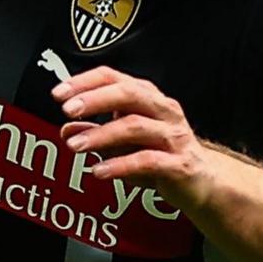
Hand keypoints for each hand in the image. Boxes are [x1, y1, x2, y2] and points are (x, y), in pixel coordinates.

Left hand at [56, 67, 209, 200]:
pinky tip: (99, 171)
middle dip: (95, 100)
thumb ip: (96, 133)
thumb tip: (67, 129)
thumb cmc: (164, 156)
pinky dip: (120, 165)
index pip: (114, 78)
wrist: (204, 183)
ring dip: (101, 135)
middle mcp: (163, 111)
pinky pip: (147, 161)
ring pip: (135, 126)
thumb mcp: (124, 143)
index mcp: (149, 98)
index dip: (85, 82)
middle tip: (67, 110)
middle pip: (129, 94)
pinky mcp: (179, 164)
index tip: (59, 93)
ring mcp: (173, 137)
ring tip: (76, 145)